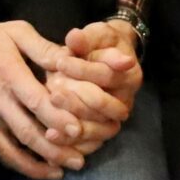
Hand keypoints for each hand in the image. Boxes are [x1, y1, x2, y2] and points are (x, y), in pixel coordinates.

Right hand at [0, 9, 103, 176]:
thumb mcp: (17, 31)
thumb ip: (44, 48)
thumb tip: (70, 61)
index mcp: (8, 73)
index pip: (33, 100)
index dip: (56, 116)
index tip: (77, 129)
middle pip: (25, 130)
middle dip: (53, 148)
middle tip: (79, 160)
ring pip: (12, 148)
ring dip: (38, 163)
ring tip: (63, 171)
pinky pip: (1, 151)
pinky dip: (21, 165)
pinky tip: (42, 171)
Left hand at [45, 20, 143, 154]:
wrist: (108, 58)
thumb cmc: (100, 45)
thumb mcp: (95, 35)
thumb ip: (85, 39)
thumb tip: (74, 37)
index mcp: (130, 74)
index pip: (105, 74)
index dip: (82, 69)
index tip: (59, 61)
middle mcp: (127, 99)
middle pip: (102, 104)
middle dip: (76, 100)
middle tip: (52, 92)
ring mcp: (116, 119)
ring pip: (99, 128)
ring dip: (73, 126)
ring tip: (50, 122)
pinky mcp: (104, 132)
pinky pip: (92, 144)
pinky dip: (73, 144)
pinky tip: (52, 137)